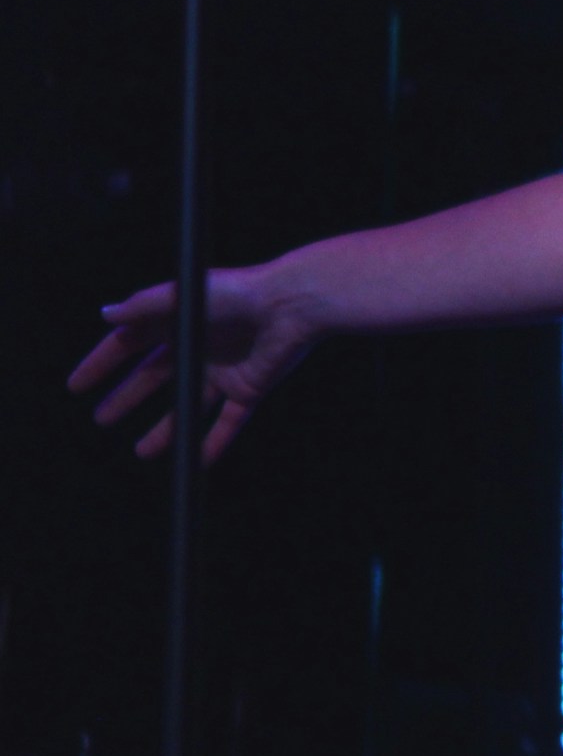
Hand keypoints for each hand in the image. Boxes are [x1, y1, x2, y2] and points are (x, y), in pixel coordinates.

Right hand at [67, 264, 319, 461]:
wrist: (292, 306)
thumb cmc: (237, 293)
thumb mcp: (182, 296)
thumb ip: (143, 306)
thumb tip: (106, 314)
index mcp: (179, 321)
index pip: (130, 345)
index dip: (103, 364)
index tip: (77, 386)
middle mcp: (199, 347)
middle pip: (155, 377)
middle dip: (128, 397)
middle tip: (101, 418)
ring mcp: (223, 370)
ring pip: (188, 407)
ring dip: (165, 430)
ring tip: (141, 452)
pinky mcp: (249, 388)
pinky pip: (228, 422)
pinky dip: (213, 443)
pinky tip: (195, 462)